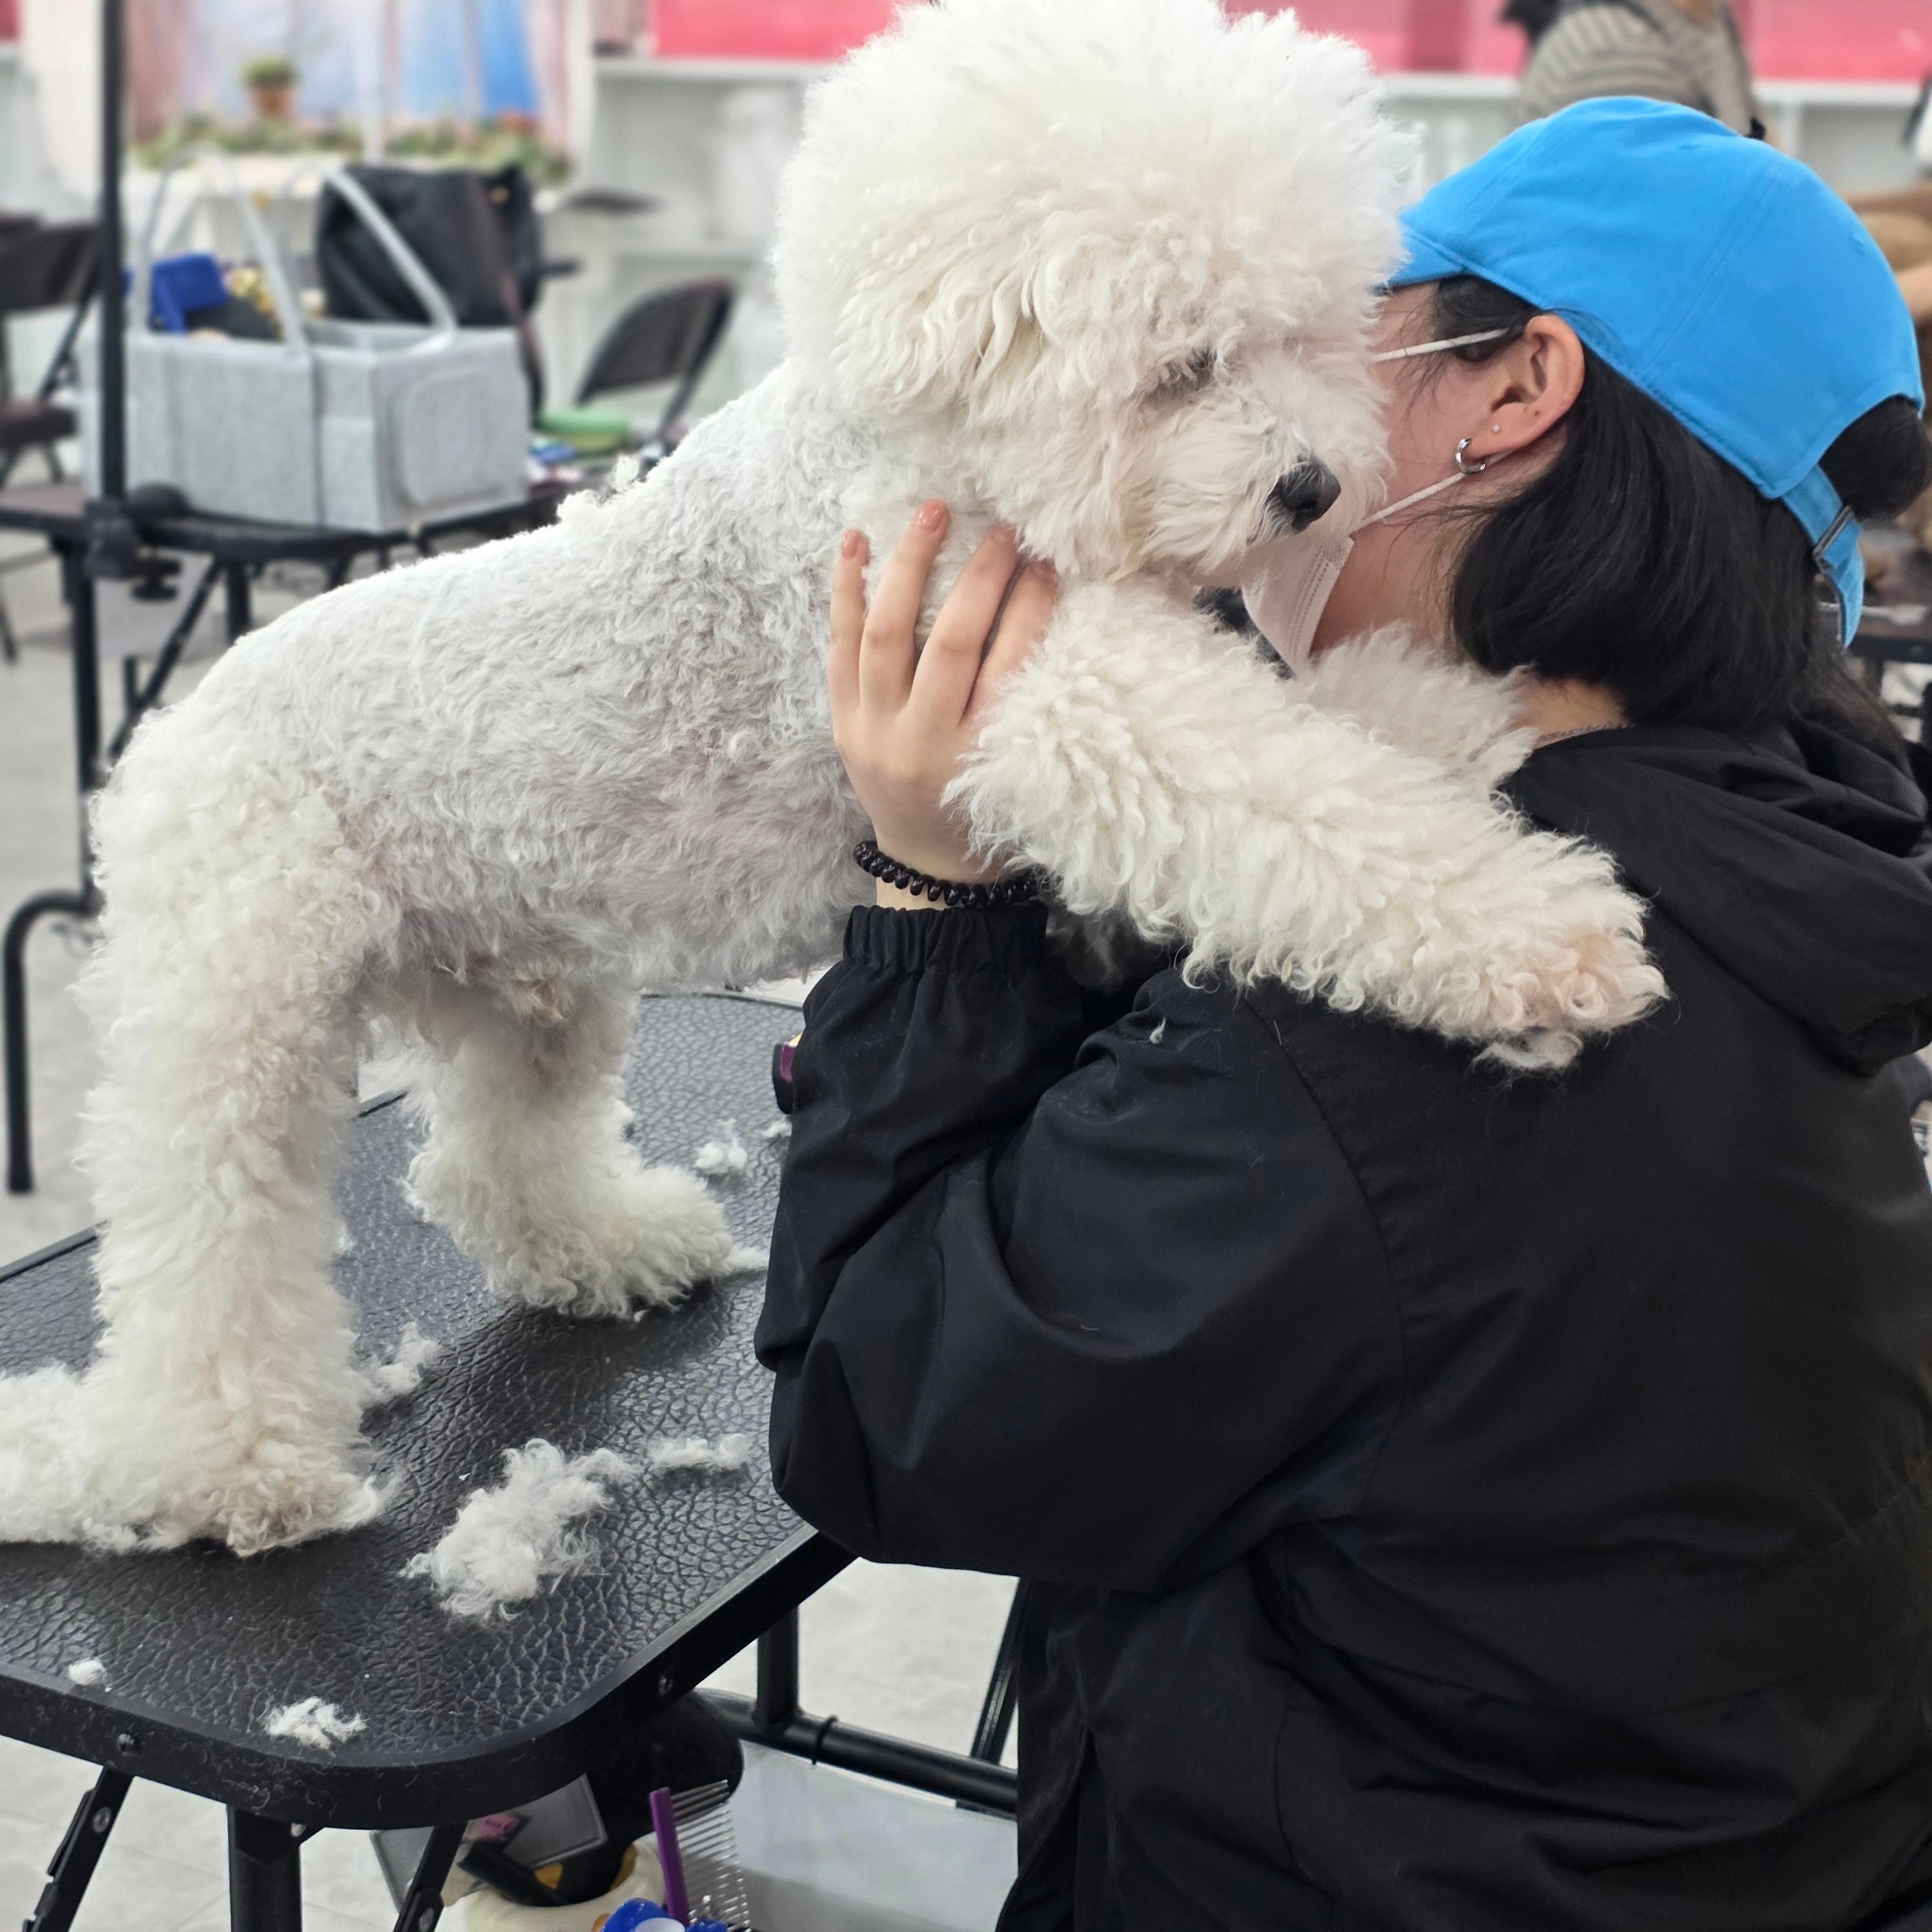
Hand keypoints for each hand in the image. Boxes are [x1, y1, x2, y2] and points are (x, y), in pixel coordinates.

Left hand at [830, 500, 1056, 906]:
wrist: (929, 875)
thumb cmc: (990, 820)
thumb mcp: (1023, 772)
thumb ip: (1031, 702)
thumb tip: (1049, 604)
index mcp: (979, 758)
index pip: (1010, 665)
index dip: (1030, 606)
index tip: (1047, 562)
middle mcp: (922, 744)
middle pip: (951, 643)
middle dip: (979, 577)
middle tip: (1000, 528)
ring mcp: (873, 733)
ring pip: (885, 635)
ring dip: (907, 566)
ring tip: (928, 513)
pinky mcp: (842, 725)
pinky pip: (838, 649)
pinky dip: (846, 593)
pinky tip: (855, 543)